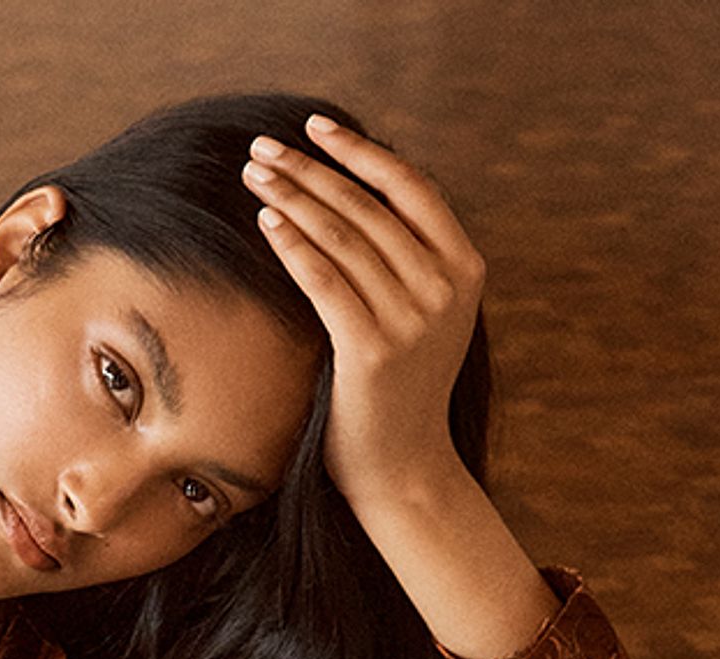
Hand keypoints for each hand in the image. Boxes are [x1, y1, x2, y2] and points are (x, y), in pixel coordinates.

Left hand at [242, 114, 486, 515]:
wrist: (402, 471)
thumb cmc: (397, 393)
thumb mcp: (420, 315)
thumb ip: (404, 261)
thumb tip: (356, 195)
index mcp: (465, 269)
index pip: (411, 187)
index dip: (361, 152)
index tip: (316, 126)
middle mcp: (446, 287)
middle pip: (369, 207)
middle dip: (310, 171)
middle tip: (264, 148)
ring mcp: (414, 320)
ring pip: (345, 238)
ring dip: (293, 199)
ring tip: (255, 174)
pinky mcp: (374, 351)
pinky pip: (326, 282)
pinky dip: (294, 246)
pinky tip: (266, 221)